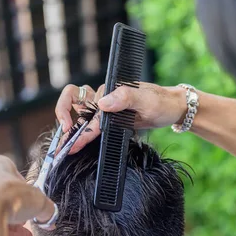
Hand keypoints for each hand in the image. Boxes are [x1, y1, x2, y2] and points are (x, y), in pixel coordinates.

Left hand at [0, 155, 54, 235]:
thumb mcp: (39, 201)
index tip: (33, 204)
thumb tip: (50, 215)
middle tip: (27, 223)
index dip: (27, 192)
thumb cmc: (10, 198)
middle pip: (3, 196)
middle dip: (17, 212)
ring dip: (10, 225)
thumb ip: (47, 208)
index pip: (15, 176)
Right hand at [55, 82, 187, 152]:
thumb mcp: (146, 99)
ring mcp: (107, 108)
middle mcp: (104, 97)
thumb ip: (125, 97)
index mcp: (110, 91)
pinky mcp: (111, 118)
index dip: (76, 122)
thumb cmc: (161, 102)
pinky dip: (83, 131)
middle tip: (62, 144)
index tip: (69, 133)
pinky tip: (78, 141)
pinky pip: (92, 123)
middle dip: (65, 122)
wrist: (172, 109)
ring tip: (66, 143)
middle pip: (76, 106)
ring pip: (80, 113)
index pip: (88, 107)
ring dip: (72, 126)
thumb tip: (102, 102)